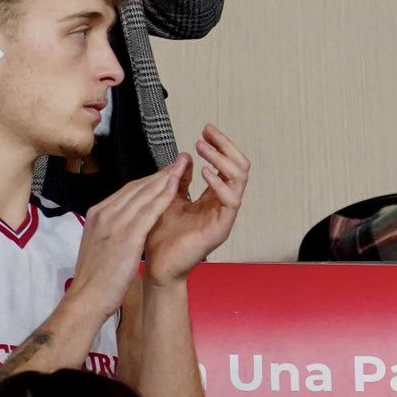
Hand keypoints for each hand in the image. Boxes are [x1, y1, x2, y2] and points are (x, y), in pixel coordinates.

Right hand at [67, 158, 187, 312]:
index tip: (165, 174)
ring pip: (144, 194)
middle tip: (178, 163)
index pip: (127, 190)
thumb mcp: (99, 243)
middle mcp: (104, 213)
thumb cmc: (96, 276)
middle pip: (136, 187)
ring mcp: (114, 223)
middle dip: (159, 174)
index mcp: (97, 214)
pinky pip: (150, 210)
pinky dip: (164, 196)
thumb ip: (111, 227)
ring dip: (165, 178)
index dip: (149, 180)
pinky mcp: (127, 236)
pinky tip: (177, 187)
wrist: (87, 297)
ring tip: (182, 167)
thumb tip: (126, 219)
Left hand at [143, 125, 249, 286]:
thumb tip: (185, 157)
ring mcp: (225, 216)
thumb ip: (179, 181)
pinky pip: (231, 201)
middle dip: (226, 146)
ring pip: (239, 179)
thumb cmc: (161, 237)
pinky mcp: (221, 228)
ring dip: (222, 159)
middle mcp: (223, 204)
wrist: (156, 266)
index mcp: (213, 197)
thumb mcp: (168, 200)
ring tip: (203, 148)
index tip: (206, 129)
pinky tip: (205, 172)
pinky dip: (220, 183)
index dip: (220, 145)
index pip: (227, 164)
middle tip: (208, 134)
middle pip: (240, 167)